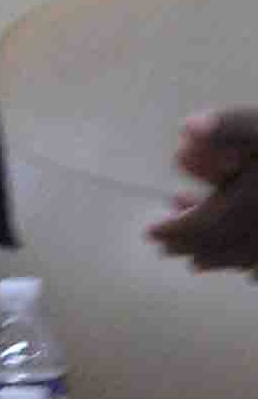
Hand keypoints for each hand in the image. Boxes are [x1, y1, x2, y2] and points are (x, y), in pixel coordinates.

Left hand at [155, 110, 257, 269]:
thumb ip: (228, 125)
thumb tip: (186, 130)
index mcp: (251, 205)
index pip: (203, 226)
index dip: (174, 230)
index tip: (151, 232)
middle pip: (224, 247)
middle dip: (192, 247)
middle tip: (166, 248)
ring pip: (250, 261)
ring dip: (220, 260)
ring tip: (197, 262)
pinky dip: (254, 268)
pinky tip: (247, 272)